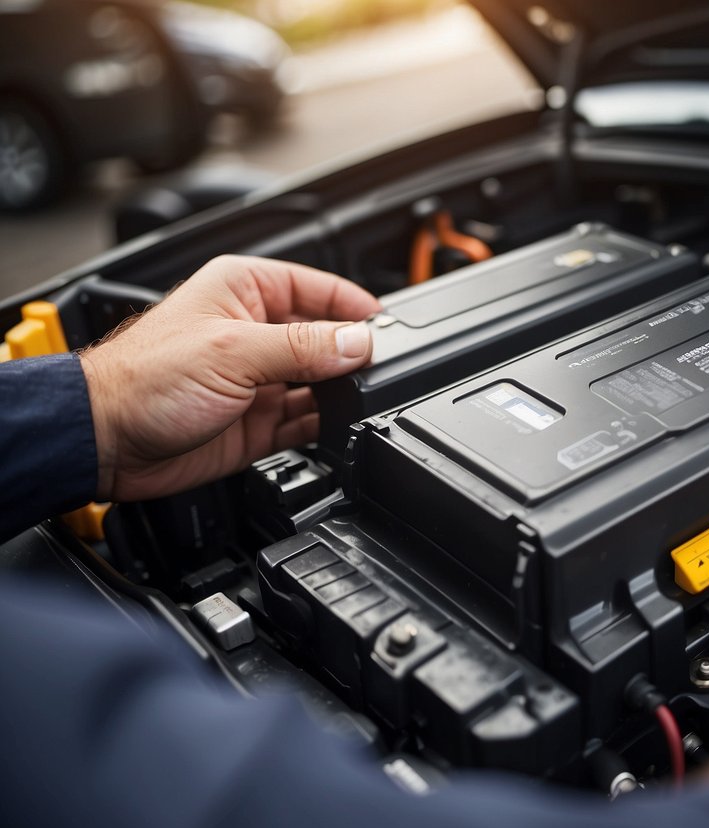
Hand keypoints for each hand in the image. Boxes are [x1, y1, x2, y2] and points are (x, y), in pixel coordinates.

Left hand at [80, 255, 381, 501]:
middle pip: (325, 338)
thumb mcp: (233, 352)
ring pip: (321, 382)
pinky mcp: (258, 422)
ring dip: (340, 393)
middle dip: (351, 355)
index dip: (353, 305)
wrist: (105, 441)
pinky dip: (326, 426)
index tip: (386, 327)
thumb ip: (302, 348)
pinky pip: (307, 421)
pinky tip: (339, 427)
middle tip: (378, 369)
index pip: (318, 287)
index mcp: (245, 291)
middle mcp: (255, 332)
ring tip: (358, 400)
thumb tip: (357, 343)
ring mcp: (258, 380)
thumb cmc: (141, 380)